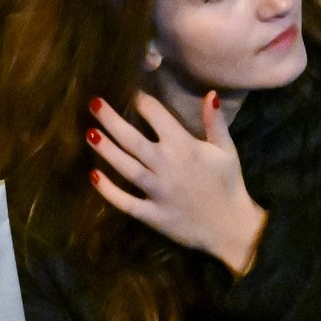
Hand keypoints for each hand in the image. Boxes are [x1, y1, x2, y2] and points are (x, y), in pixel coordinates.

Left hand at [89, 91, 268, 274]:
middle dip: (111, 120)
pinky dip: (108, 191)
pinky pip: (125, 202)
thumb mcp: (226, 150)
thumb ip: (215, 122)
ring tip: (90, 133)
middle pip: (132, 139)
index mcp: (185, 147)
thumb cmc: (228, 184)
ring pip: (126, 167)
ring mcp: (157, 192)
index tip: (131, 92)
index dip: (143, 102)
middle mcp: (167, 166)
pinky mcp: (152, 215)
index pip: (158, 116)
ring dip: (106, 150)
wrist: (231, 228)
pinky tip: (93, 176)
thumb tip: (210, 93)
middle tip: (94, 103)